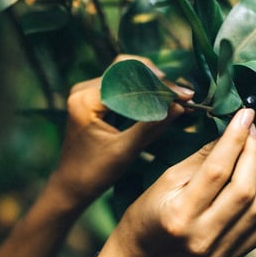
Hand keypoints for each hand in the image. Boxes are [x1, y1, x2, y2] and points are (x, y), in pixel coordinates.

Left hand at [50, 55, 194, 209]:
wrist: (71, 187)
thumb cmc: (94, 174)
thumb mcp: (126, 151)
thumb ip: (152, 126)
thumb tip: (179, 107)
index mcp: (86, 100)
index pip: (128, 78)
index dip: (159, 84)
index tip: (185, 96)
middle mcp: (83, 90)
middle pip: (127, 69)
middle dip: (158, 81)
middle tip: (183, 96)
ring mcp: (87, 93)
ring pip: (126, 76)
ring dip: (152, 85)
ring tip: (176, 99)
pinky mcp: (93, 100)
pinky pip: (122, 88)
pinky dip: (142, 94)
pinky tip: (160, 102)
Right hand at [110, 108, 255, 256]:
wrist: (146, 254)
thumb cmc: (150, 211)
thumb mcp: (167, 178)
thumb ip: (203, 158)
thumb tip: (235, 133)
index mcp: (179, 214)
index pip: (217, 171)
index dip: (235, 139)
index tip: (246, 115)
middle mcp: (202, 236)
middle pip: (243, 191)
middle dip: (255, 154)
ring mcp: (220, 251)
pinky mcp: (232, 256)